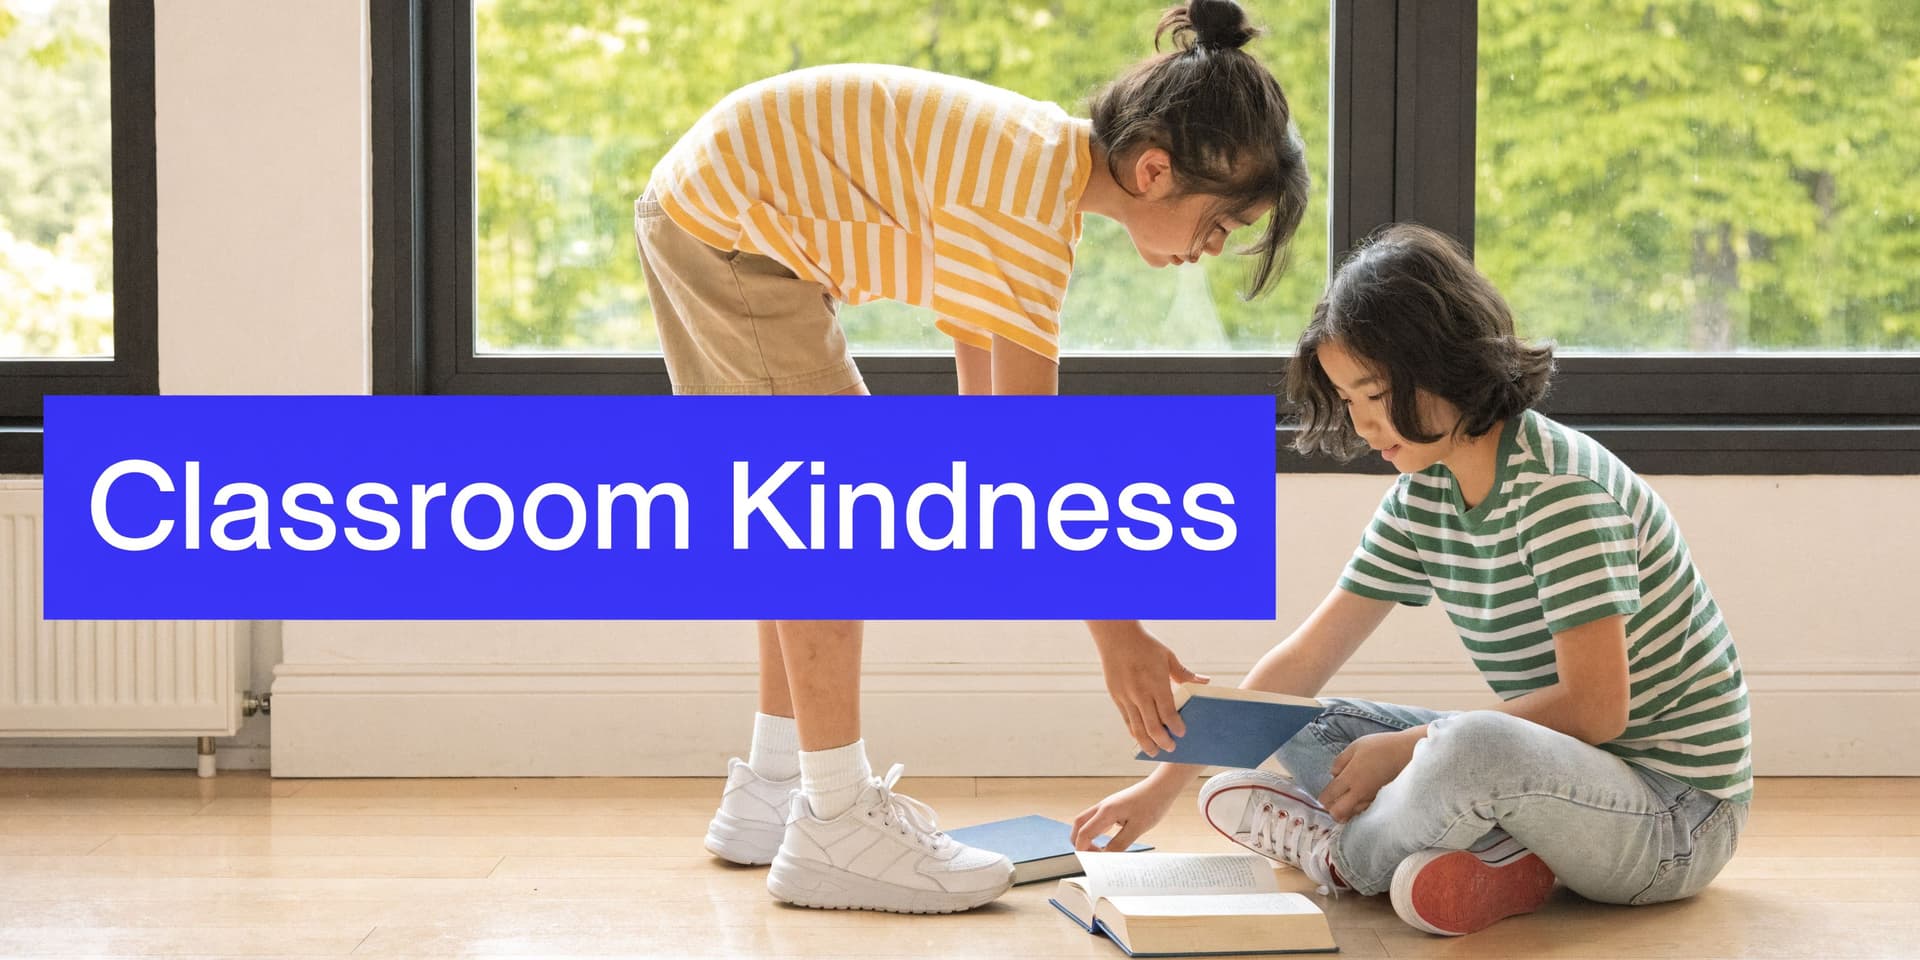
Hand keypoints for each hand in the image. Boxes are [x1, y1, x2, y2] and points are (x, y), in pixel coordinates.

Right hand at [1071, 775, 1184, 851]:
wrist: (1162, 787)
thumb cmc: (1152, 803)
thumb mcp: (1137, 829)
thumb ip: (1119, 844)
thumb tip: (1106, 856)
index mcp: (1106, 812)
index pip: (1083, 833)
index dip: (1083, 850)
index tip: (1092, 862)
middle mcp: (1103, 807)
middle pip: (1078, 825)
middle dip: (1079, 842)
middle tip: (1092, 856)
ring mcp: (1107, 805)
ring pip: (1086, 821)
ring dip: (1087, 836)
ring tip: (1100, 851)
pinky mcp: (1113, 806)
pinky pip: (1097, 820)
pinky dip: (1096, 832)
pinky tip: (1107, 841)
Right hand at [1093, 625, 1209, 754]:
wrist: (1116, 636)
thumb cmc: (1145, 645)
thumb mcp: (1168, 657)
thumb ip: (1185, 674)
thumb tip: (1205, 682)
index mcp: (1156, 683)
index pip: (1168, 713)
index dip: (1176, 727)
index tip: (1182, 734)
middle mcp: (1140, 693)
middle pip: (1152, 726)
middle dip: (1163, 741)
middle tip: (1171, 748)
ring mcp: (1126, 696)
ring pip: (1137, 728)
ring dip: (1146, 743)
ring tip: (1154, 751)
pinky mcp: (1116, 697)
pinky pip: (1126, 720)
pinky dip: (1134, 731)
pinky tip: (1140, 737)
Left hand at [1319, 728, 1421, 821]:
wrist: (1408, 753)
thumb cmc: (1381, 747)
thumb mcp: (1356, 746)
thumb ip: (1340, 761)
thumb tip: (1334, 775)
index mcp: (1351, 777)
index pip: (1329, 796)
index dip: (1323, 799)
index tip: (1323, 797)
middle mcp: (1360, 792)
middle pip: (1338, 813)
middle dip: (1332, 810)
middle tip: (1333, 802)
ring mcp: (1372, 799)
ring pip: (1352, 815)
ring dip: (1345, 811)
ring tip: (1346, 801)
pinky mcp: (1382, 802)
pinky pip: (1365, 812)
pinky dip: (1358, 810)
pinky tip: (1359, 801)